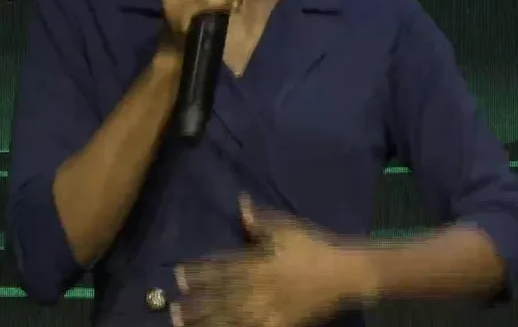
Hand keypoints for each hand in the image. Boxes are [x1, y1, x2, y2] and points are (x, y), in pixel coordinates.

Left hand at [172, 195, 354, 326]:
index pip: (223, 267)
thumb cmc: (314, 246)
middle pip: (222, 295)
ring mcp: (269, 308)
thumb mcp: (286, 228)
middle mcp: (259, 285)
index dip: (200, 272)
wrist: (345, 273)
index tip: (179, 274)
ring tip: (183, 325)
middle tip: (172, 306)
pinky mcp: (279, 324)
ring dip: (207, 321)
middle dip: (197, 301)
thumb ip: (260, 221)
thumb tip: (240, 202)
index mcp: (258, 261)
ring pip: (232, 316)